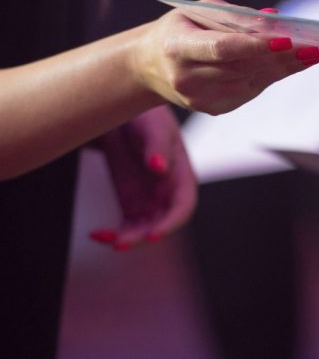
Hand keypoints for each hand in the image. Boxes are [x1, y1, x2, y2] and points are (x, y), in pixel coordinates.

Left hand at [90, 106, 196, 249]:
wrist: (126, 116)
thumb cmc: (147, 117)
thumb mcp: (154, 127)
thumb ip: (158, 146)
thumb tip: (160, 167)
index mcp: (182, 177)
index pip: (183, 207)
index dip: (171, 223)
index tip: (154, 234)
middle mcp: (168, 194)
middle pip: (161, 224)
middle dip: (143, 237)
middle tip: (121, 242)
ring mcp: (149, 201)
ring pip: (142, 230)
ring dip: (126, 238)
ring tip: (102, 237)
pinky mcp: (130, 204)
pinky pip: (124, 226)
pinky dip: (111, 234)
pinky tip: (94, 234)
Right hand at [130, 3, 318, 114]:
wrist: (152, 65)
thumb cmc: (182, 29)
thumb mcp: (199, 12)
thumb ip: (236, 16)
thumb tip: (276, 21)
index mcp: (178, 47)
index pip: (223, 48)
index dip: (256, 46)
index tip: (287, 39)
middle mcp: (187, 78)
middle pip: (244, 67)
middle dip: (283, 57)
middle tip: (314, 46)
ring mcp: (200, 99)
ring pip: (253, 81)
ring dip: (285, 68)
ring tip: (312, 54)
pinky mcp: (214, 109)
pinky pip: (251, 91)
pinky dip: (272, 76)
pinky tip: (291, 65)